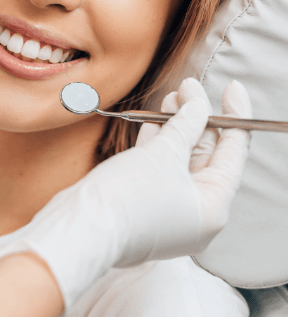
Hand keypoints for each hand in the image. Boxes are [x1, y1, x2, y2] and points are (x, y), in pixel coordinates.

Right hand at [0, 78, 250, 310]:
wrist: (80, 229)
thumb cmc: (127, 198)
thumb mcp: (164, 153)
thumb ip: (187, 124)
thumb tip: (197, 100)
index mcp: (213, 208)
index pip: (234, 154)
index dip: (234, 116)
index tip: (231, 87)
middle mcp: (197, 216)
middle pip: (207, 157)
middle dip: (198, 119)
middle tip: (188, 88)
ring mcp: (171, 215)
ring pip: (181, 163)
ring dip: (177, 128)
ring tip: (171, 97)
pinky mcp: (147, 211)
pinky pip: (161, 173)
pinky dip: (159, 148)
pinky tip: (153, 124)